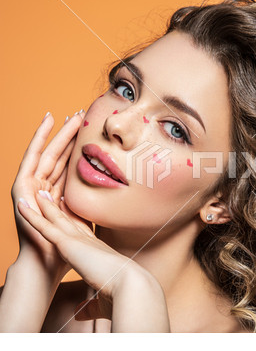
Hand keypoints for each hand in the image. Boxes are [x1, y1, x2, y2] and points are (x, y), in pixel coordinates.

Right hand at [11, 110, 86, 276]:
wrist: (48, 264)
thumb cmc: (68, 243)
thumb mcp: (83, 214)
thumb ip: (89, 199)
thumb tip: (113, 189)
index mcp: (56, 192)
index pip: (67, 162)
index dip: (77, 144)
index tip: (88, 127)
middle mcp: (42, 187)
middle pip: (56, 154)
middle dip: (66, 133)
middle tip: (78, 113)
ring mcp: (30, 189)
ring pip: (44, 154)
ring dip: (52, 134)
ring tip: (60, 115)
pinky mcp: (20, 193)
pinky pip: (28, 164)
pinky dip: (34, 146)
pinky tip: (42, 128)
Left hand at [17, 190, 169, 330]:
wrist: (130, 284)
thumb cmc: (121, 294)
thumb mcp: (103, 298)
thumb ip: (90, 305)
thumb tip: (80, 314)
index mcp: (99, 252)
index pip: (84, 234)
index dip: (75, 223)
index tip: (70, 213)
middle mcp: (89, 242)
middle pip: (71, 221)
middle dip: (61, 208)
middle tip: (54, 195)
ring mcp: (78, 240)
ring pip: (57, 219)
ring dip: (46, 206)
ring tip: (37, 193)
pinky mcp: (68, 244)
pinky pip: (45, 227)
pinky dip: (32, 216)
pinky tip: (22, 206)